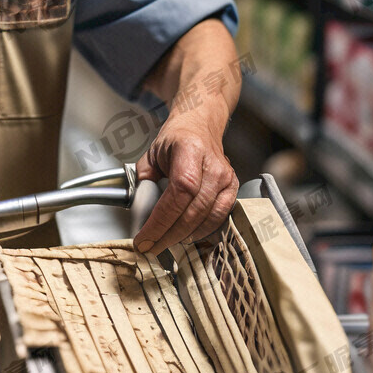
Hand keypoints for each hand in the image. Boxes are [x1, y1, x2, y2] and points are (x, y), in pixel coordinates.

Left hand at [132, 98, 237, 255]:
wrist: (199, 126)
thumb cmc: (175, 139)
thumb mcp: (151, 154)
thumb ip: (144, 181)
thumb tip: (139, 211)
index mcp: (189, 151)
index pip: (178, 193)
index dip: (161, 221)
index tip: (144, 237)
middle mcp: (212, 165)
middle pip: (193, 211)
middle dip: (168, 234)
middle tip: (150, 246)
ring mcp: (226, 178)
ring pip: (207, 218)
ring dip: (183, 236)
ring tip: (164, 242)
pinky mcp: (233, 189)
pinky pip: (219, 218)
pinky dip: (201, 231)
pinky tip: (185, 235)